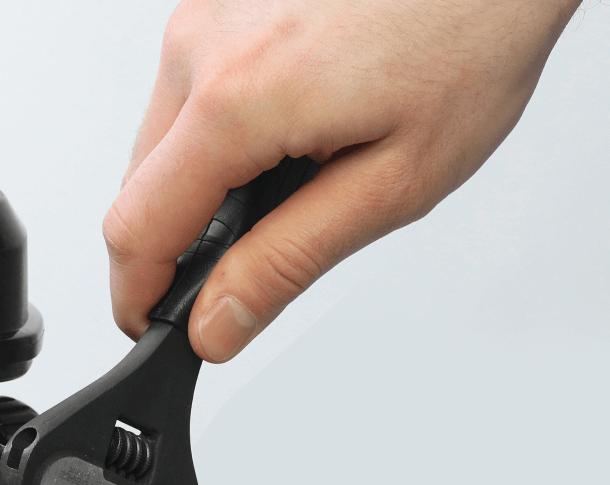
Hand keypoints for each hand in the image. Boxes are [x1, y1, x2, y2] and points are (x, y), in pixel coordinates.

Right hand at [105, 0, 580, 361]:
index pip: (136, 230)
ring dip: (201, 188)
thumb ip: (286, 262)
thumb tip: (216, 323)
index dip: (136, 298)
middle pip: (138, 189)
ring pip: (161, 144)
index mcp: (237, 98)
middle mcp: (201, 43)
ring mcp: (206, 12)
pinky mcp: (221, 1)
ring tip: (292, 181)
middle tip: (244, 269)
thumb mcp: (391, 183)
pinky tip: (290, 129)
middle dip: (176, 246)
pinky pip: (188, 96)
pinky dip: (220, 136)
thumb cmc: (473, 33)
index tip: (153, 328)